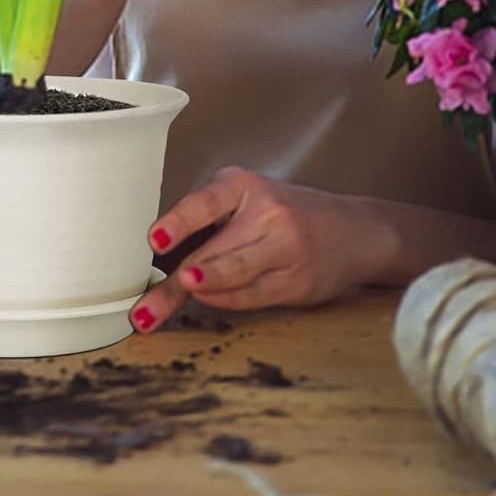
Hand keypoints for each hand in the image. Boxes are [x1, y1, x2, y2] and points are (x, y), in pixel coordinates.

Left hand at [127, 167, 396, 332]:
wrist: (352, 231)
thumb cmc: (283, 212)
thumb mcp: (247, 199)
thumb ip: (209, 222)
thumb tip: (155, 257)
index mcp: (244, 185)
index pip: (207, 203)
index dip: (180, 222)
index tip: (155, 238)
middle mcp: (267, 214)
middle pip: (213, 252)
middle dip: (176, 281)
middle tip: (143, 306)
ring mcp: (286, 250)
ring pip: (232, 278)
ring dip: (196, 295)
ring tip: (160, 309)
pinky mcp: (296, 282)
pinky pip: (250, 297)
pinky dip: (223, 301)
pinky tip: (205, 301)